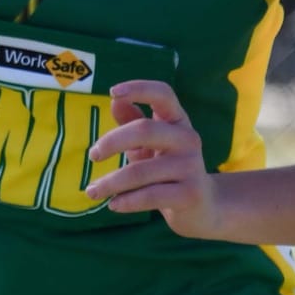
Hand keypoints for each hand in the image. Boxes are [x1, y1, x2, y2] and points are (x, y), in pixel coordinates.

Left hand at [87, 78, 228, 238]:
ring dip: (111, 182)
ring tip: (92, 191)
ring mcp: (191, 167)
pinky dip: (126, 201)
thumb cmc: (167, 169)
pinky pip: (150, 196)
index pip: (163, 94)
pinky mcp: (190, 194)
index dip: (139, 88)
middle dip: (112, 142)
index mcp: (178, 121)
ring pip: (141, 171)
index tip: (112, 91)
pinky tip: (113, 204)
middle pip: (144, 130)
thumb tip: (115, 101)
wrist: (203, 206)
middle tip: (92, 155)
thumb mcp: (149, 145)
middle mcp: (188, 139)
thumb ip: (132, 123)